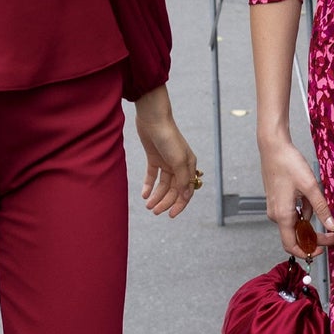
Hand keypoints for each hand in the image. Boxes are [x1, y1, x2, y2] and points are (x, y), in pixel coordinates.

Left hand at [133, 85, 199, 217]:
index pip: (187, 190)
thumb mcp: (178, 160)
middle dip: (165, 202)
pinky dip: (148, 185)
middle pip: (174, 190)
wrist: (153, 118)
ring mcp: (166, 162)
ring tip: (148, 205)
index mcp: (189, 166)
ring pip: (163, 185)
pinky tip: (144, 194)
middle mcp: (179, 165)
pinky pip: (152, 176)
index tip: (170, 215)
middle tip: (154, 211)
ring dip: (156, 196)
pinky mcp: (154, 158)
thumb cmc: (168, 137)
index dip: (180, 204)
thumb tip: (186, 196)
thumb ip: (182, 179)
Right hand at [259, 133, 333, 257]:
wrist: (273, 147)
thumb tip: (332, 226)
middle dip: (314, 236)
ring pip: (296, 223)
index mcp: (282, 215)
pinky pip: (293, 213)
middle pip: (296, 235)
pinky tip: (311, 199)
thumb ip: (321, 208)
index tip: (322, 250)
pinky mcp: (277, 201)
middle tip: (332, 233)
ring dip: (310, 221)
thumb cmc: (288, 164)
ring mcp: (275, 208)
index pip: (292, 245)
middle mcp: (276, 215)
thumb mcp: (310, 187)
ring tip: (323, 208)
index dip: (307, 251)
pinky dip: (304, 211)